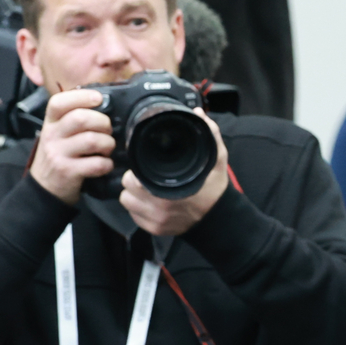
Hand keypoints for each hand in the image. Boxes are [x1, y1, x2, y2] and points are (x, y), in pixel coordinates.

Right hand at [29, 89, 115, 205]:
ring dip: (108, 143)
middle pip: (81, 118)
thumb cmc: (59, 155)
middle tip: (107, 130)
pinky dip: (107, 164)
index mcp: (50, 122)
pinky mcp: (68, 172)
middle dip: (103, 122)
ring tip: (107, 148)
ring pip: (92, 140)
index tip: (98, 99)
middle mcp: (51, 135)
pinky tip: (104, 164)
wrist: (44, 187)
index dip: (81, 96)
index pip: (58, 102)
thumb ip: (74, 118)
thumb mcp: (59, 132)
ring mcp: (58, 154)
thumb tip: (104, 103)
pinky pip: (96, 163)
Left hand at [119, 109, 228, 235]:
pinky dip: (139, 208)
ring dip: (133, 194)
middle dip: (133, 180)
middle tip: (147, 176)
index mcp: (170, 190)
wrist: (219, 218)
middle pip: (127, 188)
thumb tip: (199, 114)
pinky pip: (134, 215)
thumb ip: (210, 135)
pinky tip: (152, 202)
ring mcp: (156, 221)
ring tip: (148, 189)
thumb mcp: (216, 159)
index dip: (137, 170)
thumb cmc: (213, 188)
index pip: (132, 178)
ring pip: (127, 201)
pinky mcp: (154, 230)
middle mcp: (160, 208)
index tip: (144, 167)